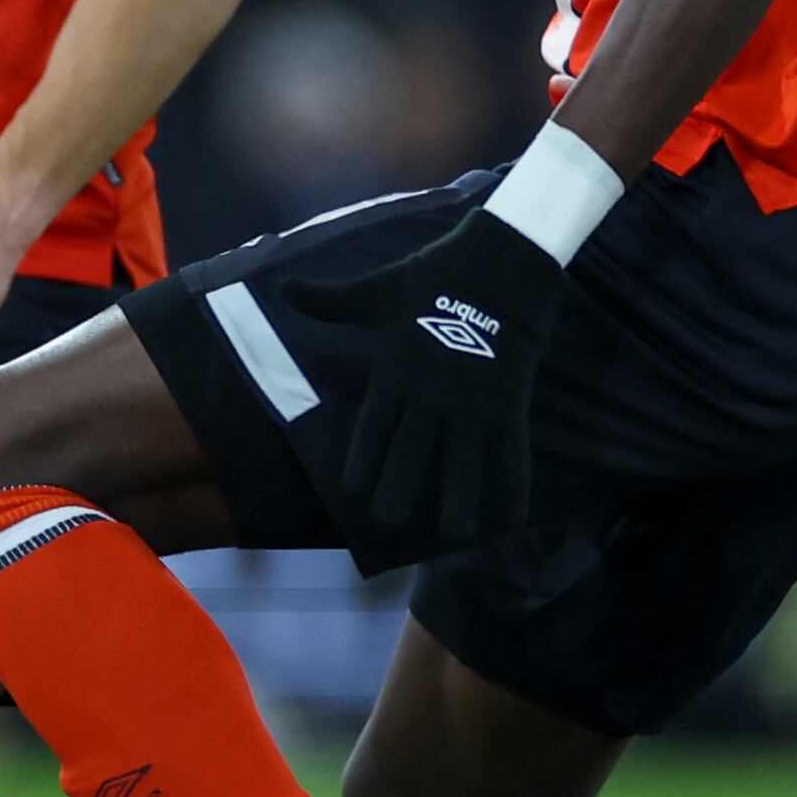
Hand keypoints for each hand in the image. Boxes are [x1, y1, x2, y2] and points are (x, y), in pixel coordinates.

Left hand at [276, 206, 571, 548]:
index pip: (374, 427)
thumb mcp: (374, 292)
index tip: (354, 492)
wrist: (498, 260)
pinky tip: (510, 516)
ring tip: (454, 536)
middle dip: (400, 489)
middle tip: (388, 522)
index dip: (365, 461)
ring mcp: (473, 400)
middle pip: (412, 452)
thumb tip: (284, 289)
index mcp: (396, 371)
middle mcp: (432, 393)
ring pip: (464, 461)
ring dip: (460, 500)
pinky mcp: (509, 400)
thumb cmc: (431, 275)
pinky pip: (511, 451)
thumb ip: (329, 302)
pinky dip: (512, 485)